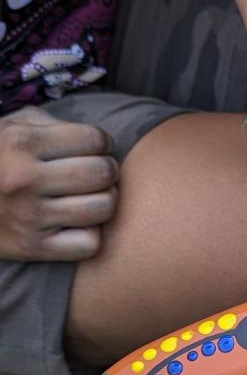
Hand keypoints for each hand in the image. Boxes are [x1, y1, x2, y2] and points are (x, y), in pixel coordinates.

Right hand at [0, 106, 118, 261]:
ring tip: (90, 199)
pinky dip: (91, 235)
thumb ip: (52, 126)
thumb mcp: (10, 128)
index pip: (95, 140)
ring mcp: (29, 216)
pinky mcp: (33, 248)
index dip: (103, 144)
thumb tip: (99, 141)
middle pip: (103, 173)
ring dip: (104, 203)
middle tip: (96, 175)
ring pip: (103, 208)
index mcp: (21, 142)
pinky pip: (90, 243)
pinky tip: (78, 226)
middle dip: (107, 172)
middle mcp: (25, 179)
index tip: (96, 150)